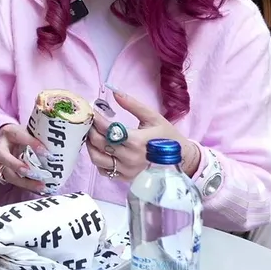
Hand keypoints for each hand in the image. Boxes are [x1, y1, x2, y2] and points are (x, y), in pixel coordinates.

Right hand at [0, 122, 47, 193]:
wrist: (8, 141)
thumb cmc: (22, 136)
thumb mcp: (29, 131)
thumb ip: (40, 137)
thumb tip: (60, 144)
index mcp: (10, 133)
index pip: (19, 136)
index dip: (32, 144)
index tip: (47, 153)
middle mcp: (2, 148)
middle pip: (4, 158)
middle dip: (19, 167)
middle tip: (36, 174)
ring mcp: (1, 163)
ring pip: (9, 174)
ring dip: (25, 182)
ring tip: (41, 186)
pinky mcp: (6, 174)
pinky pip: (15, 182)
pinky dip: (28, 186)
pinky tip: (40, 190)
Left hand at [86, 88, 200, 181]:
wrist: (181, 159)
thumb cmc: (167, 136)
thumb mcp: (153, 117)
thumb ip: (133, 105)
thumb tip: (114, 92)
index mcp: (136, 141)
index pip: (107, 129)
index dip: (96, 119)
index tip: (91, 110)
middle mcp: (129, 158)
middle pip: (99, 143)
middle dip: (91, 129)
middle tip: (89, 121)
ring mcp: (126, 170)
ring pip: (97, 158)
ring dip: (90, 145)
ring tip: (92, 134)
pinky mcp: (125, 178)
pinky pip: (104, 170)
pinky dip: (98, 159)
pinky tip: (100, 149)